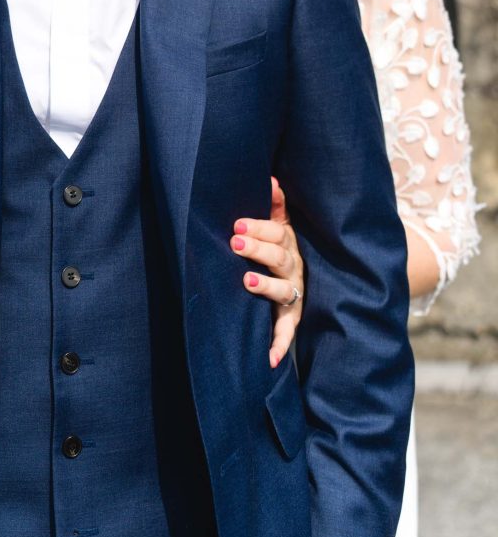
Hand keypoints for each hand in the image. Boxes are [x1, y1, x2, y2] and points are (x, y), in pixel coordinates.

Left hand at [229, 177, 303, 368]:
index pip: (276, 232)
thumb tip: (271, 177)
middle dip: (258, 249)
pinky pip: (287, 331)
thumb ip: (275, 204)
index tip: (236, 223)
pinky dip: (279, 345)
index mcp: (287, 242)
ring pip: (284, 289)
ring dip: (267, 286)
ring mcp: (293, 293)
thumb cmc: (278, 246)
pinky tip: (269, 358)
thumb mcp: (279, 224)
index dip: (258, 227)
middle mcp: (293, 267)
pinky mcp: (291, 317)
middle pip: (279, 257)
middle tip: (235, 242)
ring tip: (247, 281)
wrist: (300, 280)